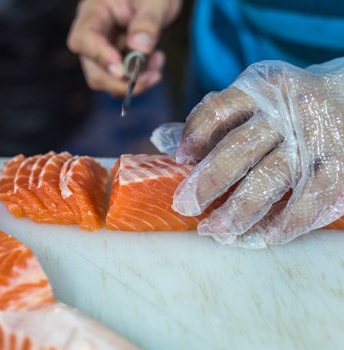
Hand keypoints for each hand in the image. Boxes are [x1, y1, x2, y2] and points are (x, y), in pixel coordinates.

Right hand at [67, 0, 180, 95]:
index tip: (122, 70)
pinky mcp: (115, 61)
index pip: (84, 38)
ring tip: (158, 64)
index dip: (100, 57)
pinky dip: (140, 79)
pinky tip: (156, 62)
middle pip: (93, 69)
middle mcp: (93, 33)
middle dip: (121, 81)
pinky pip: (121, 80)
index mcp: (94, 11)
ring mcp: (103, 50)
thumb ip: (148, 20)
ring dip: (133, 82)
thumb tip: (139, 48)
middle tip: (150, 78)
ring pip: (107, 79)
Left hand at [173, 58, 343, 246]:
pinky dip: (285, 222)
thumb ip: (211, 119)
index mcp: (261, 88)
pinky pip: (311, 200)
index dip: (195, 135)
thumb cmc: (287, 106)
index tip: (180, 159)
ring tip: (215, 231)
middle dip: (208, 182)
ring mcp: (316, 137)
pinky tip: (261, 237)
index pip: (219, 109)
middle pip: (240, 148)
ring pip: (271, 177)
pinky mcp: (342, 164)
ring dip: (239, 210)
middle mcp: (288, 110)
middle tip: (184, 206)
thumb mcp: (253, 98)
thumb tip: (161, 138)